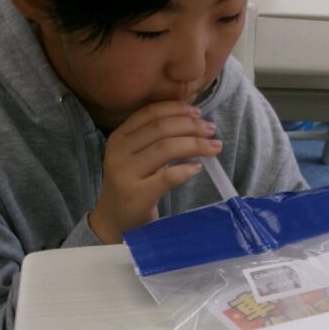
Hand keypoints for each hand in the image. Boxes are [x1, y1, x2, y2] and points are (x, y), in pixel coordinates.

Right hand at [88, 100, 221, 242]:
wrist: (115, 220)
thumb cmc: (133, 185)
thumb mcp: (136, 156)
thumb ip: (155, 138)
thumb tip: (193, 119)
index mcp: (119, 137)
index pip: (150, 113)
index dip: (176, 109)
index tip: (197, 112)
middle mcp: (119, 151)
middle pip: (161, 129)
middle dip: (190, 126)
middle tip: (211, 130)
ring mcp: (126, 173)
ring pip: (165, 149)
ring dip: (194, 144)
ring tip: (214, 147)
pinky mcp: (137, 194)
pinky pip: (166, 177)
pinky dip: (185, 170)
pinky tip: (198, 168)